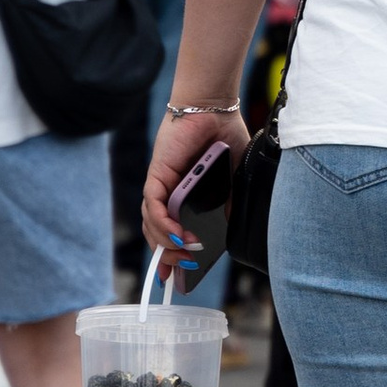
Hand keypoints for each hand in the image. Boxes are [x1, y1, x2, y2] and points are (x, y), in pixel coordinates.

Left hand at [142, 104, 249, 255]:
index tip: (176, 278)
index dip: (170, 255)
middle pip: (158, 232)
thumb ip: (228, 202)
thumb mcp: (233, 178)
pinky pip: (153, 206)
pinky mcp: (158, 174)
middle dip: (167, 256)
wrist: (214, 107)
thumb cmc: (224, 135)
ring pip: (152, 223)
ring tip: (184, 255)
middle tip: (182, 270)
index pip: (170, 230)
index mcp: (184, 194)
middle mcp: (168, 191)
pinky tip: (176, 236)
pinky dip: (162, 224)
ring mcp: (161, 184)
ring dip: (166, 243)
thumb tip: (227, 228)